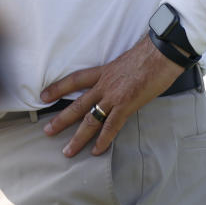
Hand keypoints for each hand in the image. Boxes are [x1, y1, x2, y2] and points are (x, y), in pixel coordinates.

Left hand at [38, 36, 184, 156]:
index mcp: (102, 72)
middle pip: (77, 105)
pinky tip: (96, 151)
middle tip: (47, 131)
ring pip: (91, 120)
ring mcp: (114, 96)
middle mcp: (104, 85)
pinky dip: (103, 140)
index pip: (74, 80)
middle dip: (61, 120)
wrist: (161, 53)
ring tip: (68, 151)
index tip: (44, 96)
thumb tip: (117, 83)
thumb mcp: (124, 62)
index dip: (58, 88)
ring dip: (78, 137)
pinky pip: (112, 126)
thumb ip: (116, 75)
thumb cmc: (148, 55)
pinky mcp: (127, 105)